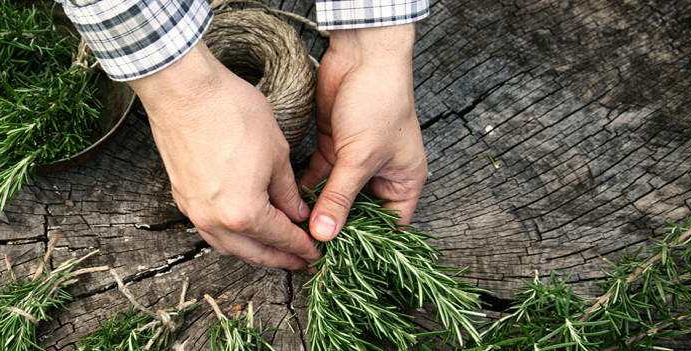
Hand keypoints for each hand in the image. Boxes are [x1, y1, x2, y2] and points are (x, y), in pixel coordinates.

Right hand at [128, 41, 319, 269]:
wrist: (184, 90)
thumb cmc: (231, 112)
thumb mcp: (276, 152)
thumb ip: (287, 190)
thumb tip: (295, 212)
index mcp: (245, 212)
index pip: (281, 239)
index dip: (303, 247)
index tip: (316, 252)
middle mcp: (216, 220)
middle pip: (254, 253)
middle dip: (280, 259)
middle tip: (301, 260)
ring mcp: (194, 211)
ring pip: (228, 246)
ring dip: (254, 252)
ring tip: (274, 248)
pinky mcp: (182, 197)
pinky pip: (210, 230)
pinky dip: (231, 236)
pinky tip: (243, 228)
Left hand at [301, 24, 428, 240]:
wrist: (362, 56)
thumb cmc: (379, 101)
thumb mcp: (361, 156)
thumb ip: (340, 196)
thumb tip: (323, 233)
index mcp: (403, 182)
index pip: (388, 228)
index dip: (365, 247)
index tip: (337, 264)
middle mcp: (380, 176)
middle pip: (357, 215)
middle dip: (334, 231)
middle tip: (307, 254)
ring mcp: (355, 163)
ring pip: (333, 198)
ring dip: (315, 212)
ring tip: (293, 234)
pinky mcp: (333, 149)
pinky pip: (318, 179)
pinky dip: (304, 190)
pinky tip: (286, 205)